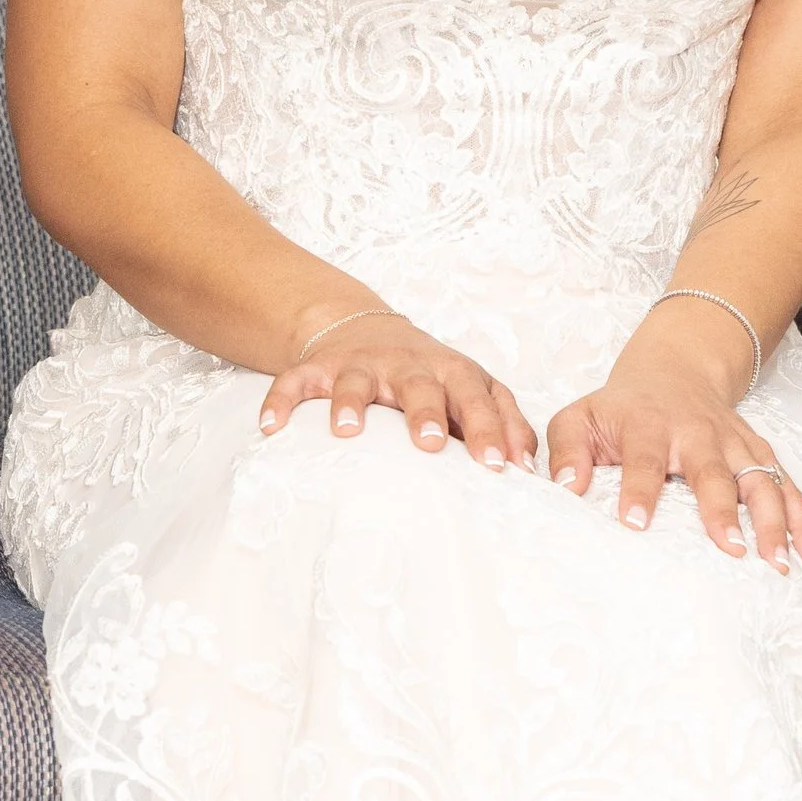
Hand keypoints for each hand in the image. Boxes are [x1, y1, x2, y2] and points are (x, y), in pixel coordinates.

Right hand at [260, 308, 535, 470]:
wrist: (368, 332)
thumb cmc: (432, 377)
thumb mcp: (474, 392)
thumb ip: (506, 424)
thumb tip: (530, 468)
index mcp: (452, 372)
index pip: (477, 398)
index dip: (489, 430)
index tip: (497, 467)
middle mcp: (409, 365)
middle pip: (421, 385)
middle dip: (427, 413)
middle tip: (432, 444)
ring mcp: (361, 365)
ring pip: (356, 380)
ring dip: (350, 403)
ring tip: (346, 432)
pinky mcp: (319, 369)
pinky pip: (296, 382)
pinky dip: (282, 401)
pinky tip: (271, 427)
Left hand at [545, 324, 801, 570]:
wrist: (674, 371)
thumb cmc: (622, 408)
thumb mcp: (581, 418)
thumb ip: (566, 451)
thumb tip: (566, 490)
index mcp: (649, 425)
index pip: (643, 459)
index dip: (639, 490)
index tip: (633, 524)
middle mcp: (699, 434)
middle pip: (713, 472)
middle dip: (721, 510)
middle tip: (729, 549)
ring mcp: (736, 444)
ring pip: (762, 480)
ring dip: (774, 521)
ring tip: (780, 564)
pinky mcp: (761, 455)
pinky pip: (788, 488)